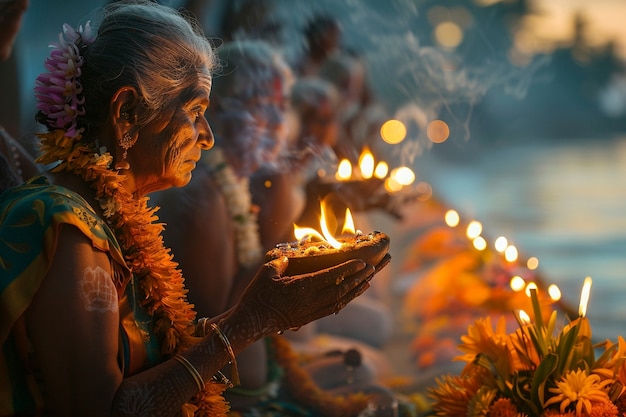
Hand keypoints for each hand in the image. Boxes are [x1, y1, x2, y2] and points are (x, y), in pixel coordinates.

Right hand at [238, 255, 387, 334]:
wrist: (252, 322)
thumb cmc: (257, 295)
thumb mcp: (266, 272)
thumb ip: (282, 262)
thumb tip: (290, 256)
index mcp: (301, 289)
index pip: (330, 277)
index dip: (348, 270)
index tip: (362, 263)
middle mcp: (310, 302)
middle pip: (341, 289)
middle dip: (359, 278)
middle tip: (375, 268)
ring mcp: (311, 312)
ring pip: (340, 301)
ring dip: (356, 289)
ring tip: (370, 279)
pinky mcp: (309, 318)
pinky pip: (333, 308)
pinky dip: (346, 299)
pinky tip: (354, 293)